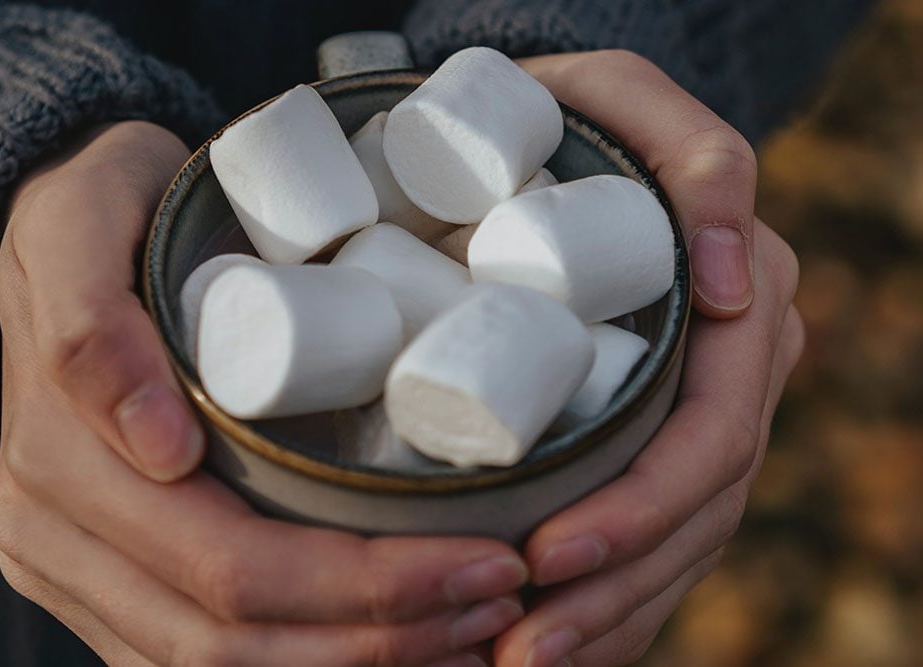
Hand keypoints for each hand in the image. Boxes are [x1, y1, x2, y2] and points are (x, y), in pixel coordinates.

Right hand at [0, 121, 526, 665]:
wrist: (64, 246)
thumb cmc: (100, 214)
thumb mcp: (82, 218)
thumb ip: (94, 319)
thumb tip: (163, 448)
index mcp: (62, 462)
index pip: (230, 566)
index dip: (364, 585)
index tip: (483, 558)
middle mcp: (57, 541)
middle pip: (233, 638)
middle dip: (383, 634)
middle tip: (499, 596)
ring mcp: (80, 576)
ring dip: (361, 664)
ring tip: (473, 629)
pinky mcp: (109, 586)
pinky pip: (207, 662)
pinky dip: (312, 665)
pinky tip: (401, 643)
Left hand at [487, 52, 804, 665]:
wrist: (531, 141)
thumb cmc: (564, 120)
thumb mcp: (622, 102)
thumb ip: (698, 163)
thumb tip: (729, 284)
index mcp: (736, 311)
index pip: (711, 438)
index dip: (641, 511)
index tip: (549, 558)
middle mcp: (728, 372)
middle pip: (697, 514)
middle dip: (616, 592)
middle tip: (520, 649)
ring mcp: (695, 411)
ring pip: (678, 545)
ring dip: (608, 618)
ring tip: (517, 666)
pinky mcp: (650, 434)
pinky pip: (652, 537)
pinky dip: (610, 602)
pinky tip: (553, 645)